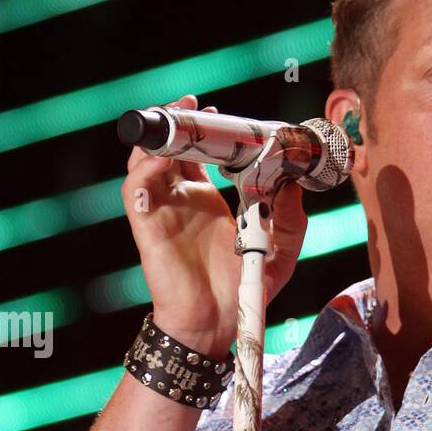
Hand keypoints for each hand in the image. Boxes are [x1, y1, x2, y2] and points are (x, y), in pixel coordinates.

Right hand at [121, 93, 306, 357]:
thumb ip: (292, 219)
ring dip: (156, 136)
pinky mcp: (148, 227)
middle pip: (169, 148)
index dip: (203, 130)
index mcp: (208, 201)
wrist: (218, 327)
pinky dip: (145, 167)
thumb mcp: (281, 252)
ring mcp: (162, 212)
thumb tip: (294, 183)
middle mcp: (182, 201)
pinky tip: (164, 156)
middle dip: (177, 122)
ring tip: (173, 117)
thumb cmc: (243, 292)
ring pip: (146, 161)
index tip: (218, 112)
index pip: (198, 153)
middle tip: (192, 103)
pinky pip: (136, 188)